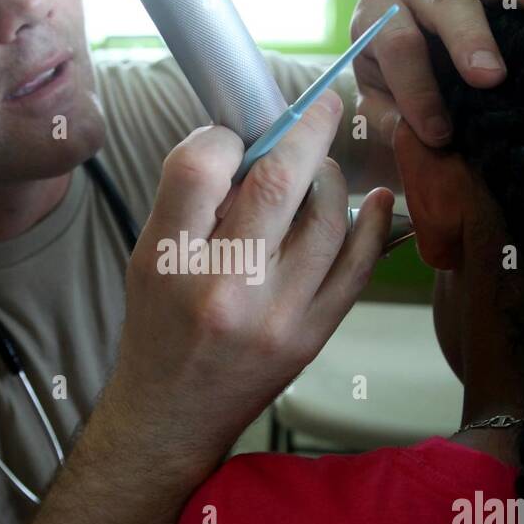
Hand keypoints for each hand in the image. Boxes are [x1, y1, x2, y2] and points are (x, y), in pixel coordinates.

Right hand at [103, 91, 392, 476]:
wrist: (173, 415)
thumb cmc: (158, 328)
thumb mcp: (146, 256)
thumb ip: (190, 200)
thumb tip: (248, 140)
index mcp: (169, 261)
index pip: (201, 167)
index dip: (225, 136)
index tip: (236, 136)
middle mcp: (224, 288)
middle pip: (278, 182)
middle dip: (308, 130)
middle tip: (321, 108)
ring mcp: (276, 315)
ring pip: (327, 218)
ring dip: (331, 178)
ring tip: (318, 171)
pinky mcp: (311, 336)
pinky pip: (357, 268)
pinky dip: (374, 226)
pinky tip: (377, 200)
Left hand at [351, 0, 523, 147]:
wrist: (402, 76)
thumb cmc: (392, 96)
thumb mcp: (378, 111)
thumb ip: (392, 122)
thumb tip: (426, 135)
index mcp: (377, 17)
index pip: (398, 45)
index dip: (416, 89)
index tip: (439, 133)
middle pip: (445, 3)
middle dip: (468, 40)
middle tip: (491, 77)